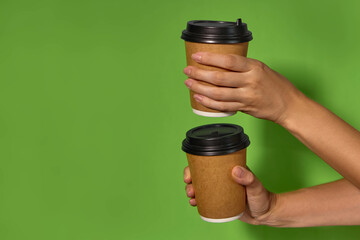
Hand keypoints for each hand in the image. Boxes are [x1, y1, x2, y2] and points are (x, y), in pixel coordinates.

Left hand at [183, 52, 303, 123]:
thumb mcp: (261, 69)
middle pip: (219, 78)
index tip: (197, 56)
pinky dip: (208, 102)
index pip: (229, 60)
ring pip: (218, 93)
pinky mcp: (244, 108)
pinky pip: (222, 106)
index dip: (210, 58)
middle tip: (188, 71)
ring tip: (189, 84)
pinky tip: (199, 97)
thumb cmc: (275, 85)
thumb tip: (219, 66)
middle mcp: (250, 81)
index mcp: (254, 67)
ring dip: (200, 88)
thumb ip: (242, 68)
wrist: (288, 105)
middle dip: (200, 74)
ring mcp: (247, 96)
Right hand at [183, 165, 277, 224]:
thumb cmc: (263, 197)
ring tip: (192, 197)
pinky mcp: (220, 201)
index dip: (194, 168)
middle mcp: (221, 179)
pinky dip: (197, 201)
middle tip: (190, 189)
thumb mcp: (256, 186)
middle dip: (190, 182)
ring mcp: (220, 190)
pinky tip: (194, 203)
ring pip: (200, 188)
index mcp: (227, 170)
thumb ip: (248, 178)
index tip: (190, 175)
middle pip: (200, 176)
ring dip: (191, 191)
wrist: (266, 214)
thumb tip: (235, 170)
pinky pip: (205, 199)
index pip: (208, 165)